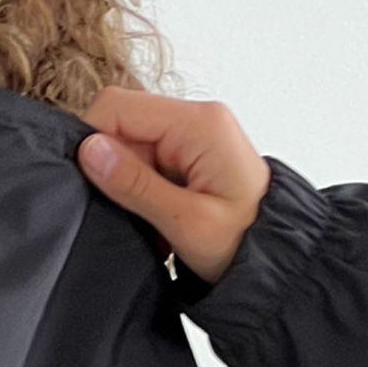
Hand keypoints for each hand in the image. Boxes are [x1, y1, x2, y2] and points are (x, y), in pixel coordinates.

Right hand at [75, 90, 269, 285]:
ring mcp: (193, 136)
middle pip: (122, 124)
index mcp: (198, 124)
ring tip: (155, 219)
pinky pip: (147, 162)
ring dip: (130, 186)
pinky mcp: (190, 154)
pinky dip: (143, 191)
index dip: (94, 142)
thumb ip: (135, 184)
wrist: (277, 260)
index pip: (117, 106)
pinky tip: (160, 216)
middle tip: (136, 211)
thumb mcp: (186, 222)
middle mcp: (196, 119)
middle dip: (115, 169)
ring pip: (131, 147)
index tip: (96, 186)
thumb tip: (90, 151)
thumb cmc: (246, 244)